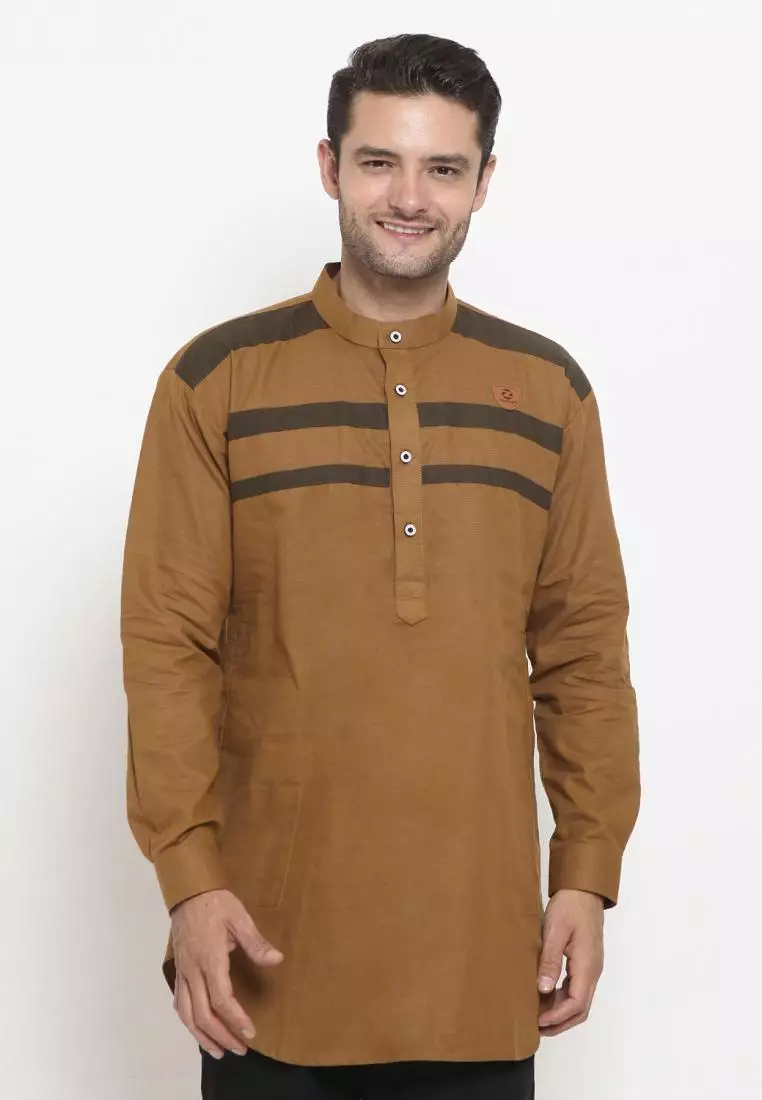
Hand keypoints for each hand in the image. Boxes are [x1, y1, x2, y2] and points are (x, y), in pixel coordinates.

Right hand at [170, 888, 284, 1058]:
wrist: (188, 891)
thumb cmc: (216, 903)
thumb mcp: (240, 917)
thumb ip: (256, 943)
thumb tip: (276, 960)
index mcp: (210, 959)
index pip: (222, 999)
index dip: (235, 1019)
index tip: (250, 1032)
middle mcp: (193, 971)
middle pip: (203, 1015)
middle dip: (222, 1036)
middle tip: (240, 1049)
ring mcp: (183, 972)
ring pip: (187, 1014)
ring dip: (202, 1036)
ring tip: (218, 1051)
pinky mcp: (179, 970)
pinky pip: (179, 1003)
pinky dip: (188, 1022)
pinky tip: (198, 1029)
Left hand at [536, 888, 603, 1036]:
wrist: (583, 890)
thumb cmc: (570, 906)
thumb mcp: (555, 931)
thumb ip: (550, 960)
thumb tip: (544, 989)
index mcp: (587, 966)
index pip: (576, 1003)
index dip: (557, 1017)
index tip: (537, 1021)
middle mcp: (592, 971)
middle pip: (580, 1009)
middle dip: (560, 1022)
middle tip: (537, 1028)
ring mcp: (591, 967)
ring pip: (579, 1000)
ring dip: (561, 1012)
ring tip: (539, 1016)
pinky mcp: (585, 962)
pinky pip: (577, 988)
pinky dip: (562, 998)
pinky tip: (546, 996)